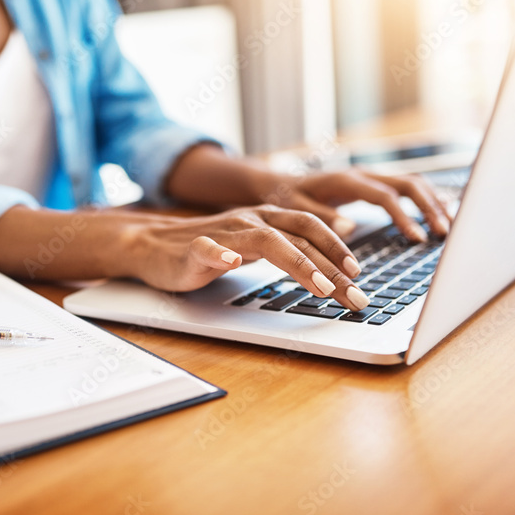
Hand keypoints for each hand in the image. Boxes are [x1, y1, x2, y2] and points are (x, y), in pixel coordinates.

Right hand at [123, 204, 372, 309]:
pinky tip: (231, 262)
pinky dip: (221, 253)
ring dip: (299, 263)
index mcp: (267, 219)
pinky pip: (209, 248)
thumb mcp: (254, 250)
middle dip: (332, 268)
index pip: (312, 230)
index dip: (338, 250)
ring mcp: (224, 232)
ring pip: (267, 240)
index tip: (360, 276)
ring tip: (321, 287)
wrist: (154, 245)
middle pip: (300, 238)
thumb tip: (331, 272)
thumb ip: (287, 253)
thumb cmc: (208, 251)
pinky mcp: (195, 248)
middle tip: (355, 295)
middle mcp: (251, 220)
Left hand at [262, 169, 452, 242]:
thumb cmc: (284, 198)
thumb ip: (320, 218)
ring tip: (449, 227)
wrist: (277, 184)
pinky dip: (426, 199)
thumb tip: (348, 227)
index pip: (385, 196)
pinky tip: (440, 213)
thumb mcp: (294, 210)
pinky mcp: (372, 184)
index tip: (417, 238)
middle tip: (444, 233)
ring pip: (411, 182)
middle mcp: (362, 174)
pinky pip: (406, 187)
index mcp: (346, 181)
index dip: (404, 216)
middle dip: (429, 206)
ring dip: (433, 202)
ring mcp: (370, 177)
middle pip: (407, 183)